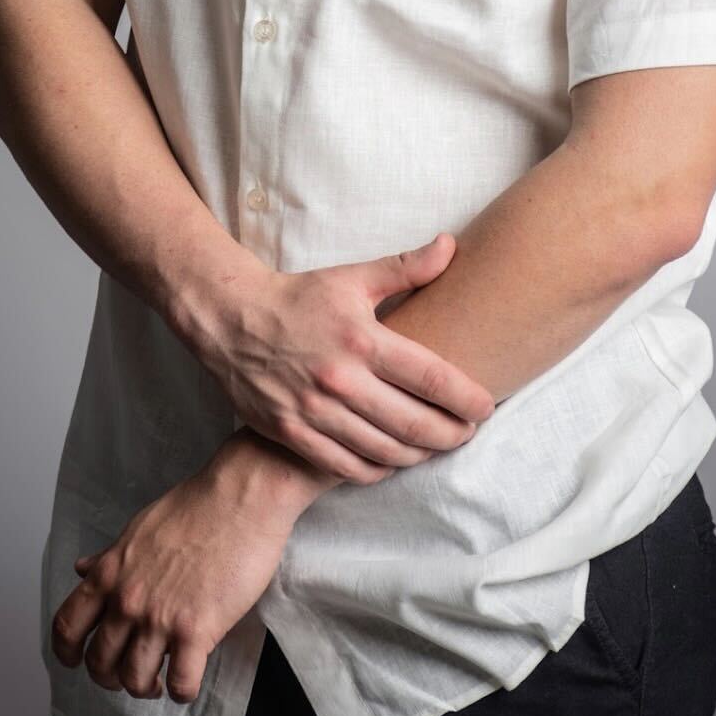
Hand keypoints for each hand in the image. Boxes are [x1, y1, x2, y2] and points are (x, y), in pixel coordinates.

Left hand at [50, 431, 306, 704]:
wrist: (239, 499)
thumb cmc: (196, 506)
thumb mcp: (139, 529)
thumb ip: (109, 557)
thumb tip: (82, 569)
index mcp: (110, 574)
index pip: (67, 626)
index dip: (66, 651)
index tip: (74, 660)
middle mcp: (127, 601)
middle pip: (100, 663)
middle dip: (110, 677)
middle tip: (129, 673)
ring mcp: (160, 619)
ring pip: (135, 680)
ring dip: (146, 687)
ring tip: (160, 680)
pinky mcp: (197, 631)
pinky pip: (181, 683)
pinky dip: (182, 691)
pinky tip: (189, 681)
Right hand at [181, 231, 495, 483]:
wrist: (229, 320)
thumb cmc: (298, 297)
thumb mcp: (351, 277)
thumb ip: (406, 267)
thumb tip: (451, 246)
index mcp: (361, 339)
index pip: (431, 377)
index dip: (467, 398)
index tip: (486, 406)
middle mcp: (340, 380)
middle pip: (414, 423)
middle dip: (451, 434)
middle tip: (468, 433)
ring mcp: (314, 411)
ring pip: (384, 451)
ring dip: (419, 455)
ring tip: (436, 446)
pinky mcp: (292, 433)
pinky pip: (346, 466)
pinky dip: (377, 469)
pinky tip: (392, 460)